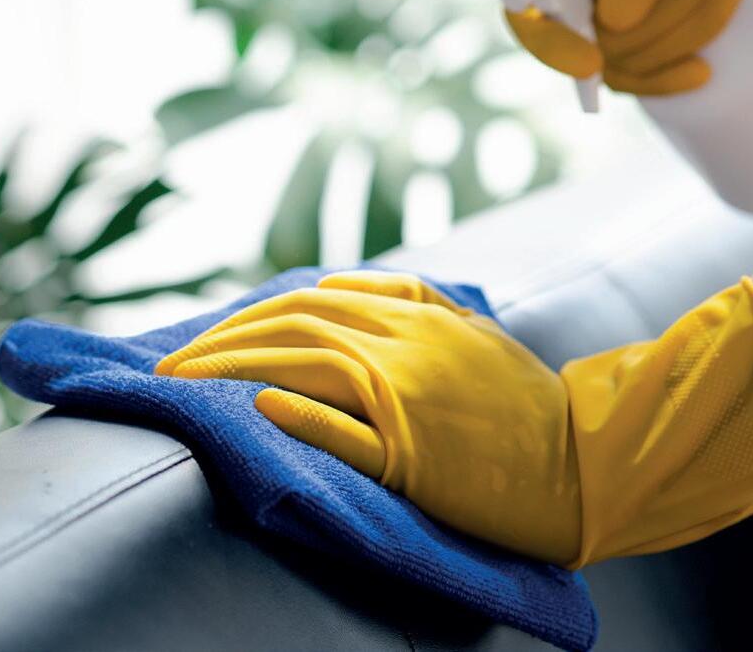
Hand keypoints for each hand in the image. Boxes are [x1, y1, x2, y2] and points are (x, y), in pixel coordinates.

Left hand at [160, 270, 752, 567]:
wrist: (583, 461)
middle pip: (293, 324)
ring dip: (234, 369)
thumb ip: (403, 301)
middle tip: (169, 367)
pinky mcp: (418, 454)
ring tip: (182, 386)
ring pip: (307, 365)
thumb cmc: (518, 401)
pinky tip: (262, 407)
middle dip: (219, 341)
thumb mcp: (465, 329)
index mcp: (415, 311)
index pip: (306, 299)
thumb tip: (328, 291)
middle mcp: (407, 343)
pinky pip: (352, 431)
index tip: (201, 340)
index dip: (244, 316)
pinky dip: (304, 414)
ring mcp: (412, 396)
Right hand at [507, 0, 752, 94]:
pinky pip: (639, 76)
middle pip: (586, 40)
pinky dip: (673, 73)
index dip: (549, 43)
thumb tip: (613, 22)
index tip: (591, 62)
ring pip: (621, 63)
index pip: (523, 6)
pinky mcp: (632, 34)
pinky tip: (705, 70)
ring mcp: (596, 12)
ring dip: (682, 32)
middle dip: (659, 15)